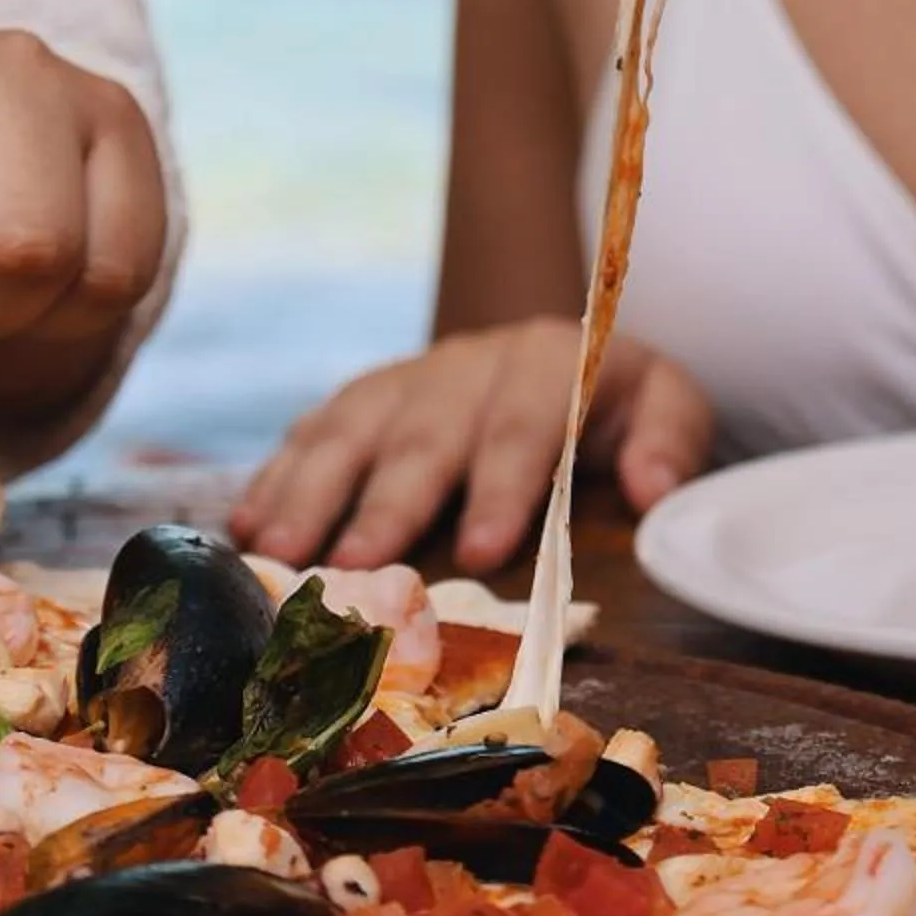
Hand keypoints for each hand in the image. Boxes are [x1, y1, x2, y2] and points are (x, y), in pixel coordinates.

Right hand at [231, 321, 714, 574]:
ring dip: (314, 490)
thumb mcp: (667, 403)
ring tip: (280, 553)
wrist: (562, 351)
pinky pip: (314, 430)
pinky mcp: (367, 399)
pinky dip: (276, 476)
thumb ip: (670, 439)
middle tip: (359, 565)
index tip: (486, 550)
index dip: (506, 484)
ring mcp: (409, 378)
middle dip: (392, 499)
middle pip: (427, 431)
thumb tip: (653, 489)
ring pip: (355, 426)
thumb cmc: (616, 404)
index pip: (526, 422)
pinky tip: (245, 528)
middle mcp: (470, 365)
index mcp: (552, 363)